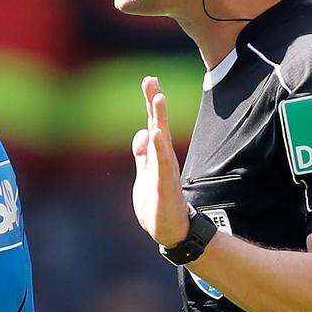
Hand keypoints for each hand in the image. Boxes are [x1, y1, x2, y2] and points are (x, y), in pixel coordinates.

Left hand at [131, 76, 189, 247]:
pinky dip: (159, 148)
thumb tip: (142, 133)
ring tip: (159, 98)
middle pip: (158, 124)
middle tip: (152, 79)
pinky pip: (161, 164)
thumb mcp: (146, 173)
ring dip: (160, 118)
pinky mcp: (164, 185)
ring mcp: (165, 170)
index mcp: (157, 155)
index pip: (153, 123)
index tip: (150, 80)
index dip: (151, 102)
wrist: (169, 231)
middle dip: (155, 102)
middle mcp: (163, 158)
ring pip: (161, 140)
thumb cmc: (158, 203)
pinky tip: (156, 133)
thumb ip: (144, 153)